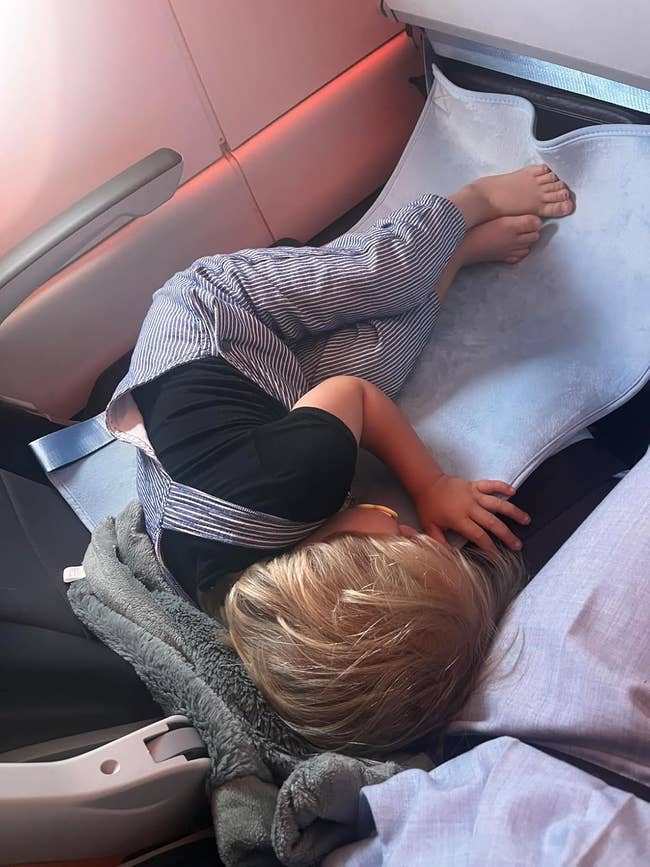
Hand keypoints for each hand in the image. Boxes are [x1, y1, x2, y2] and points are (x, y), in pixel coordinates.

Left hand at [414, 475, 529, 553]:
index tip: (498, 555)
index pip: (479, 535)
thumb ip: (440, 543)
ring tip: (526, 520)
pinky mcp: (475, 485)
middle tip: (518, 545)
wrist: (426, 483)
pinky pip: (491, 484)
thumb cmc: (428, 507)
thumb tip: (451, 557)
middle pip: (492, 522)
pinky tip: (514, 491)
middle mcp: (470, 507)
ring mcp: (474, 494)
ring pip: (497, 503)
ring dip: (513, 512)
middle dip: (506, 535)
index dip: (489, 546)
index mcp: (459, 519)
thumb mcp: (430, 528)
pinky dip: (502, 486)